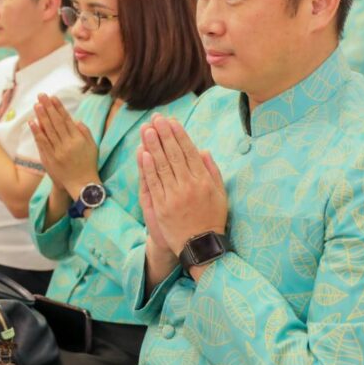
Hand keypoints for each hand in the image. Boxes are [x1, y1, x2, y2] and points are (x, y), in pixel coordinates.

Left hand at [28, 93, 99, 200]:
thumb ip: (85, 132)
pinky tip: (32, 122)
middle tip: (41, 95)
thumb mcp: (92, 146)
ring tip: (36, 104)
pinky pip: (42, 143)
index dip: (59, 107)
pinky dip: (37, 132)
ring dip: (41, 116)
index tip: (53, 97)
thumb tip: (75, 119)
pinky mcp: (50, 160)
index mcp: (78, 139)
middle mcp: (67, 144)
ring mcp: (57, 152)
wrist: (82, 185)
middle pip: (55, 122)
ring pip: (48, 131)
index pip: (66, 120)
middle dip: (48, 107)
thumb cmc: (88, 164)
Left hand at [138, 114, 227, 256]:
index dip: (179, 135)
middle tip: (156, 119)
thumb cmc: (212, 218)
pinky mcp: (161, 206)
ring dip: (154, 145)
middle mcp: (189, 185)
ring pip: (162, 165)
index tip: (172, 121)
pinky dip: (147, 167)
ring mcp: (174, 196)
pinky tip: (143, 153)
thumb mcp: (220, 194)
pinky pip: (153, 183)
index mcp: (203, 181)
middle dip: (164, 134)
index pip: (189, 152)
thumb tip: (203, 151)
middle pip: (174, 154)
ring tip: (147, 130)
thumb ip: (212, 171)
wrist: (200, 246)